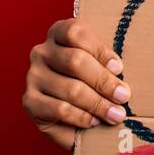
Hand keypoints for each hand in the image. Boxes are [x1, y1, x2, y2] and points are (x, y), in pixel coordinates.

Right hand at [22, 19, 130, 149]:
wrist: (74, 115)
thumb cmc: (94, 81)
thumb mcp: (102, 64)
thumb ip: (109, 62)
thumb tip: (123, 74)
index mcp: (59, 33)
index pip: (76, 33)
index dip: (100, 50)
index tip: (119, 68)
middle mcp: (42, 51)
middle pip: (75, 61)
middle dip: (104, 81)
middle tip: (123, 96)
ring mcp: (34, 76)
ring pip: (71, 89)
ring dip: (98, 104)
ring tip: (116, 114)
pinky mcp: (30, 101)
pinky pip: (60, 109)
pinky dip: (82, 117)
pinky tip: (95, 121)